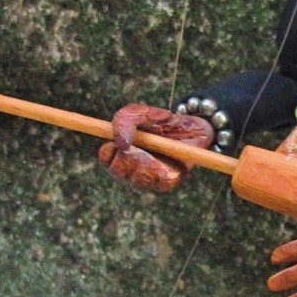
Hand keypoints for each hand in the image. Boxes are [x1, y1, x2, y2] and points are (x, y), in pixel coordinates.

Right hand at [98, 102, 213, 193]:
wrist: (192, 128)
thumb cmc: (162, 121)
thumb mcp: (142, 112)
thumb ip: (125, 119)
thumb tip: (121, 143)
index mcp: (120, 151)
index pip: (105, 158)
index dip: (110, 151)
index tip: (122, 142)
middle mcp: (130, 168)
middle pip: (117, 172)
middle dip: (128, 158)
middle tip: (141, 146)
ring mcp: (146, 179)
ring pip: (136, 179)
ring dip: (146, 163)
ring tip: (158, 149)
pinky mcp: (164, 184)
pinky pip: (158, 182)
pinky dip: (163, 170)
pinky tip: (168, 160)